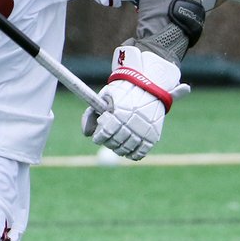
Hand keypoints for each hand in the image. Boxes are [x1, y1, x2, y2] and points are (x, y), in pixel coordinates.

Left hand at [81, 45, 188, 160]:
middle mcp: (132, 124)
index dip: (98, 138)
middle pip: (115, 143)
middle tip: (108, 138)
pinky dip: (132, 154)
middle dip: (108, 143)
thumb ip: (91, 113)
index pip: (105, 134)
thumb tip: (86, 134)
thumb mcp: (105, 96)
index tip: (97, 136)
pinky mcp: (153, 136)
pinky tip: (128, 151)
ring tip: (117, 143)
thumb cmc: (124, 90)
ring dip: (118, 149)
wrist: (150, 85)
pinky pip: (140, 153)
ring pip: (126, 149)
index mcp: (120, 113)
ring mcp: (144, 131)